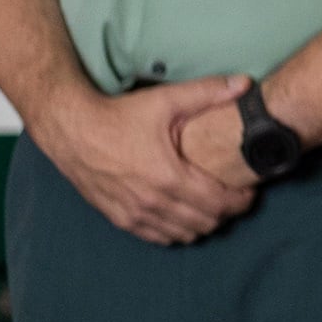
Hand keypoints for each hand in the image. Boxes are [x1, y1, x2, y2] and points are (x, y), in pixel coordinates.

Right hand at [38, 77, 255, 244]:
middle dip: (227, 213)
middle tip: (236, 197)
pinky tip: (184, 216)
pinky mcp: (118, 218)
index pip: (219, 203)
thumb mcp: (165, 100)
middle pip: (206, 222)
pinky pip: (157, 238)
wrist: (70, 130)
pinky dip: (176, 231)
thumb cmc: (118, 115)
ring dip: (203, 224)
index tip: (250, 190)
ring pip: (183, 234)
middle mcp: (151, 202)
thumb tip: (246, 83)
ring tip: (213, 205)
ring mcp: (133, 214)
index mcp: (168, 177)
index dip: (242, 200)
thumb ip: (209, 92)